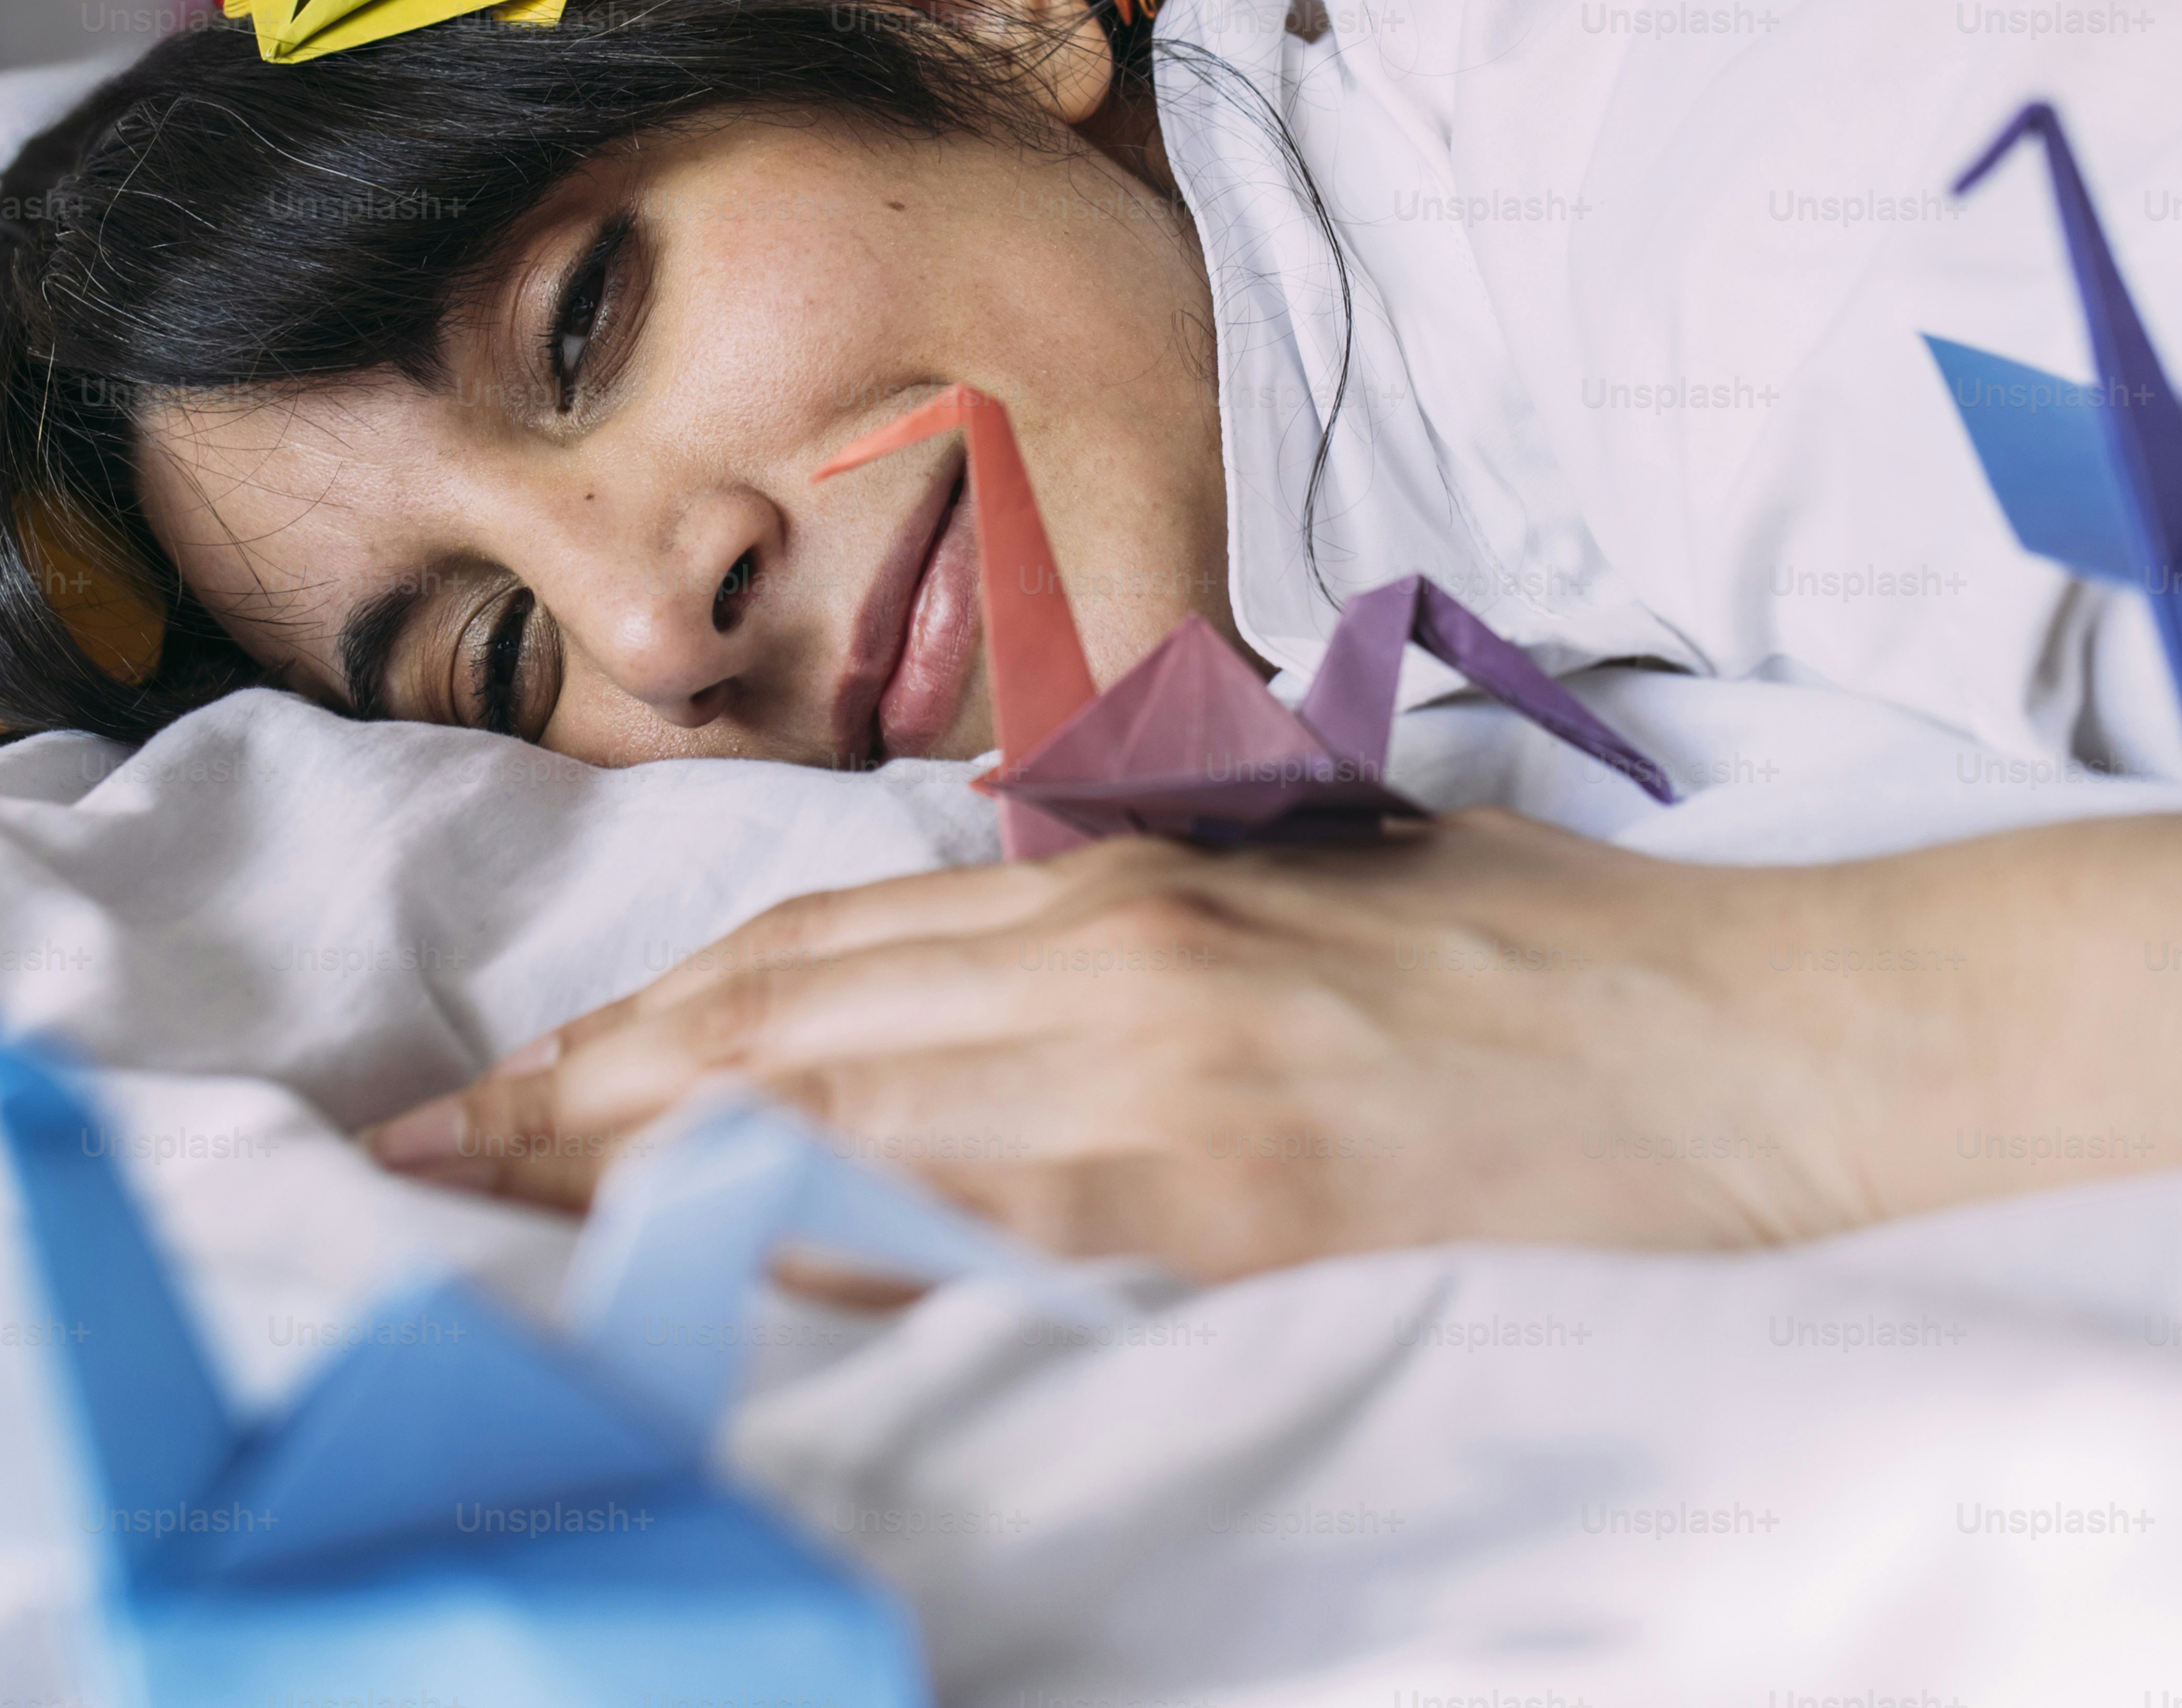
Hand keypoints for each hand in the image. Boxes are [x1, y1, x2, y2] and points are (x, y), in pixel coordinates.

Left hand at [365, 807, 1876, 1276]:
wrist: (1762, 1041)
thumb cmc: (1551, 962)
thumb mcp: (1328, 880)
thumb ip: (1147, 907)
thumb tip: (989, 958)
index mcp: (1137, 884)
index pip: (815, 944)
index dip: (635, 1015)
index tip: (500, 1078)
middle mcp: (1116, 969)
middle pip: (778, 1028)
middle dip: (574, 1099)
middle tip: (419, 1162)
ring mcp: (1167, 1096)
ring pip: (831, 1123)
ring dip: (640, 1175)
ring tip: (490, 1223)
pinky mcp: (1234, 1219)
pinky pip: (970, 1246)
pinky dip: (813, 1267)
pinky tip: (697, 1300)